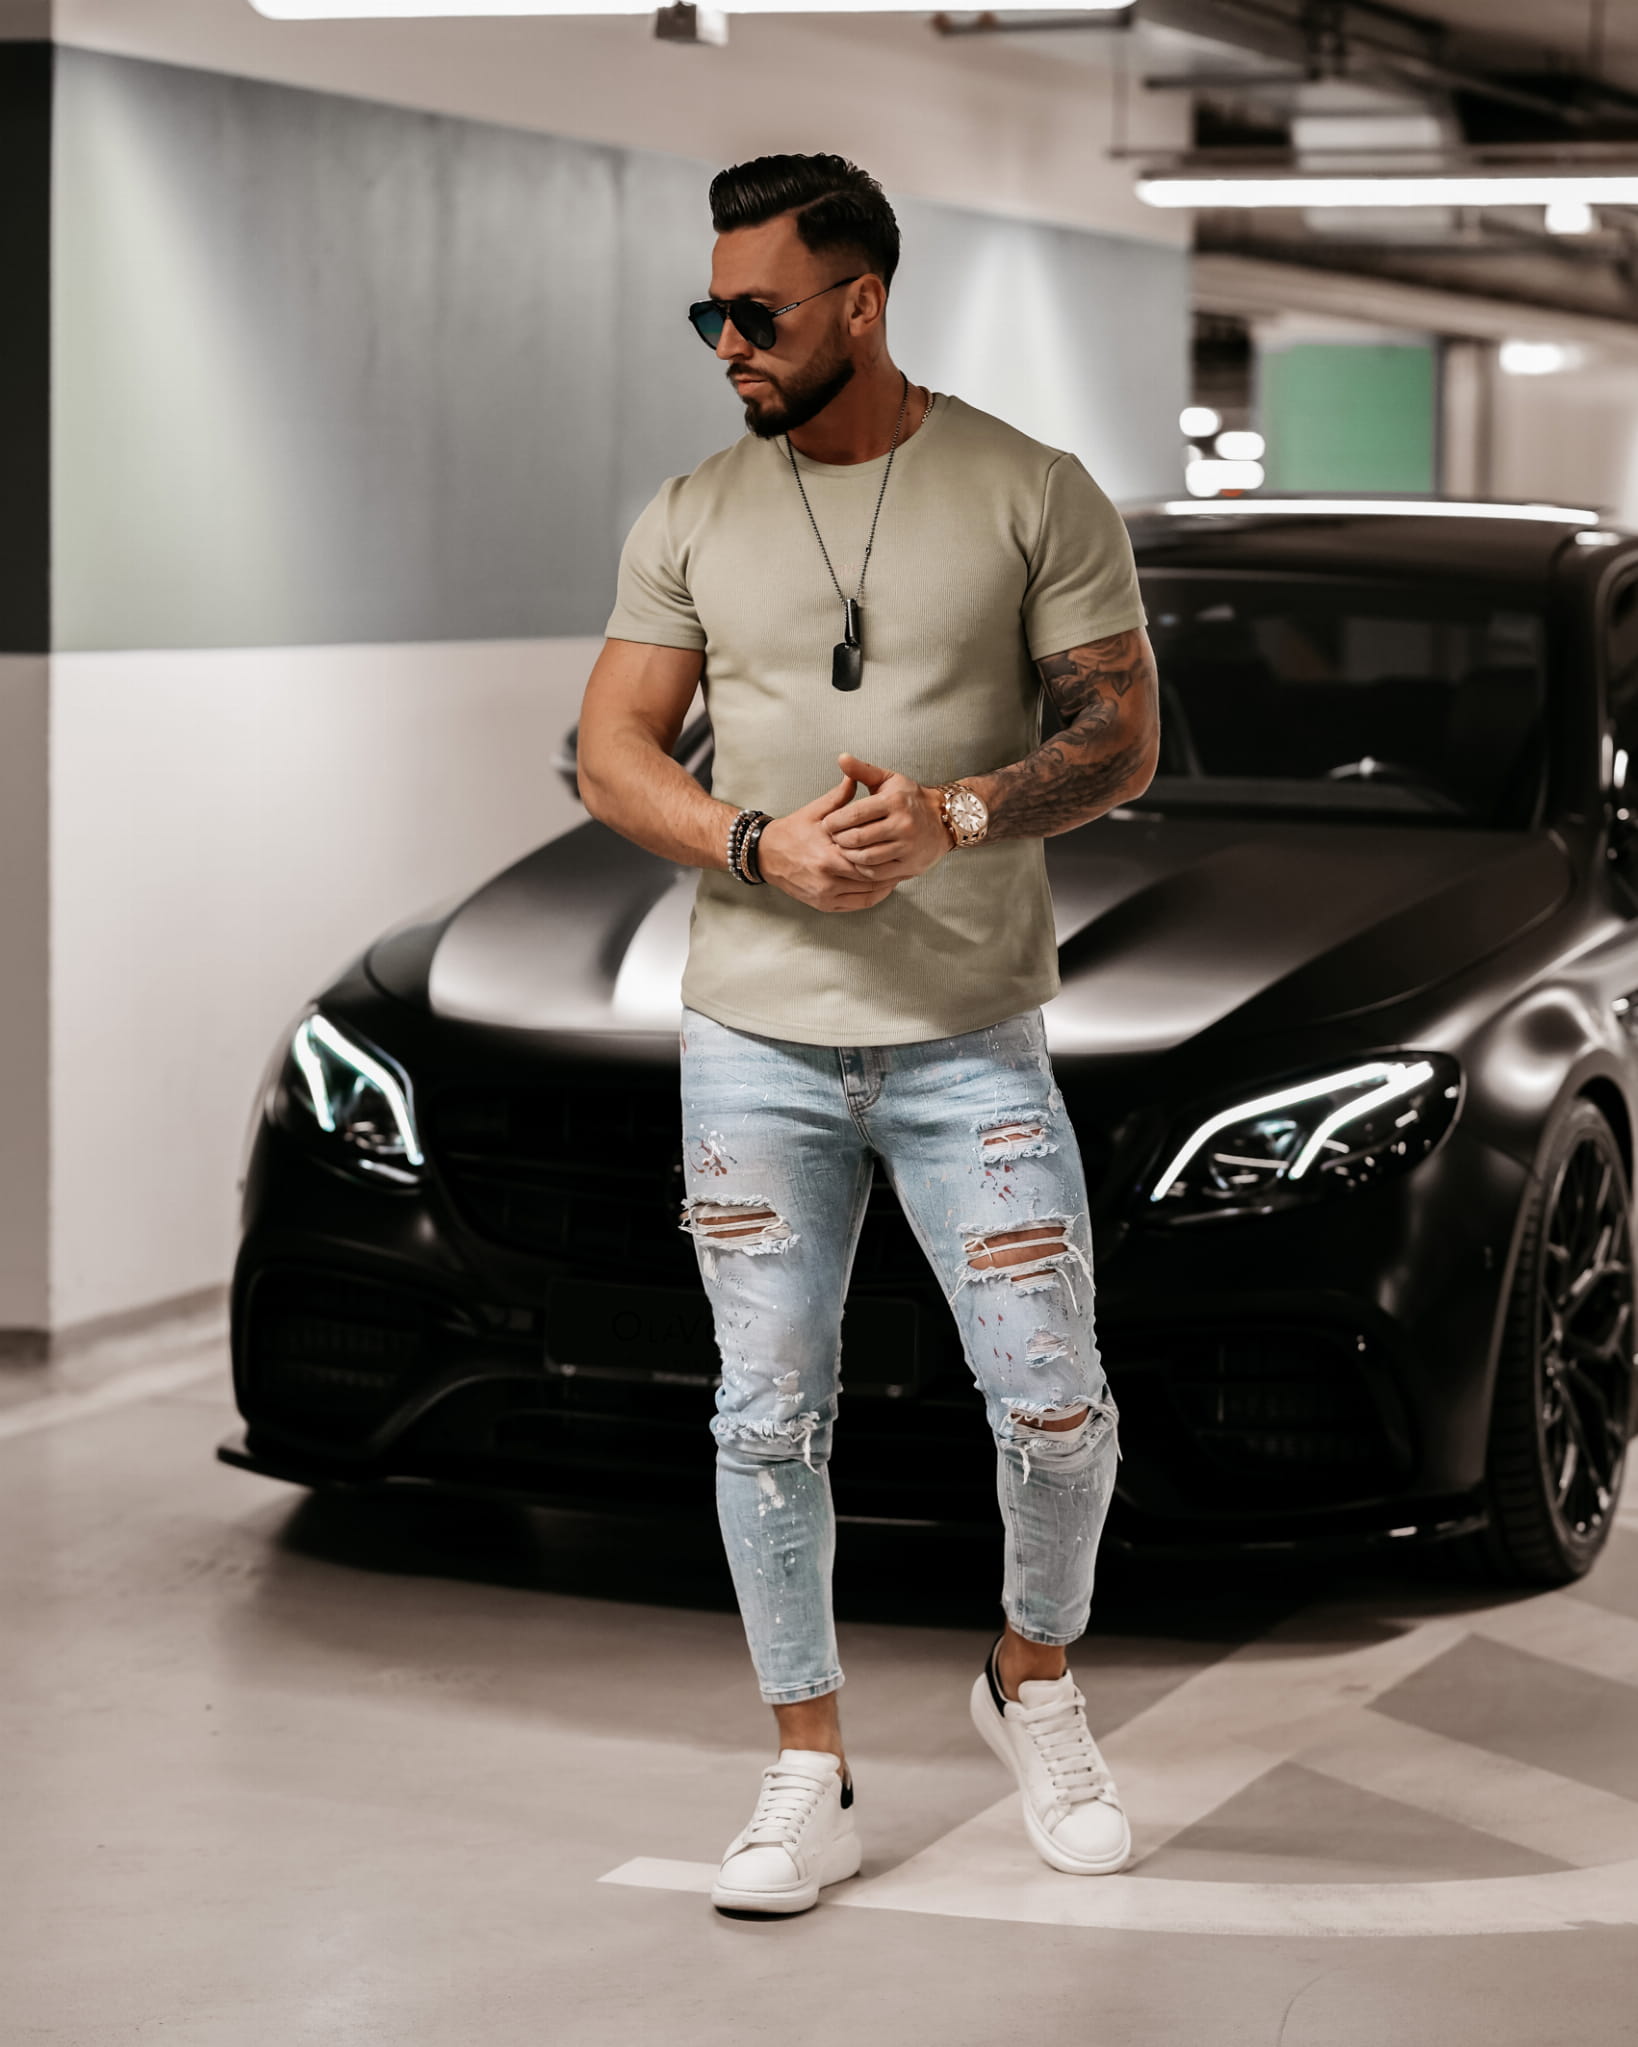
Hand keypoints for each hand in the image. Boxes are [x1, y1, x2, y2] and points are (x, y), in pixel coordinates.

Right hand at [756, 776, 900, 912]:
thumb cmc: (791, 831)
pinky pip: (856, 905)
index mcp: (827, 855)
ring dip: (884, 886)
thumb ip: (839, 797)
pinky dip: (872, 897)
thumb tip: (855, 776)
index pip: (867, 858)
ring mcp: (825, 895)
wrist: (765, 855)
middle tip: (905, 861)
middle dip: (889, 871)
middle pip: (870, 878)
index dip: (886, 853)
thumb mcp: (815, 812)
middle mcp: (827, 879)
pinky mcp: (823, 904)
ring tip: (897, 873)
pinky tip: (881, 887)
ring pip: (866, 894)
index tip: (899, 844)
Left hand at [822, 753, 949, 879]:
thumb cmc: (909, 799)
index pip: (855, 813)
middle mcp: (903, 824)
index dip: (835, 821)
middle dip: (838, 839)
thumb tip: (841, 758)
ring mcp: (907, 847)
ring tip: (843, 849)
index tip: (827, 824)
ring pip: (866, 858)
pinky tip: (857, 861)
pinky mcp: (909, 865)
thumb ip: (862, 770)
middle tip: (832, 838)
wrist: (942, 820)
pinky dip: (862, 869)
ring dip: (848, 856)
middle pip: (857, 838)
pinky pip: (877, 873)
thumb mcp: (889, 780)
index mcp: (894, 801)